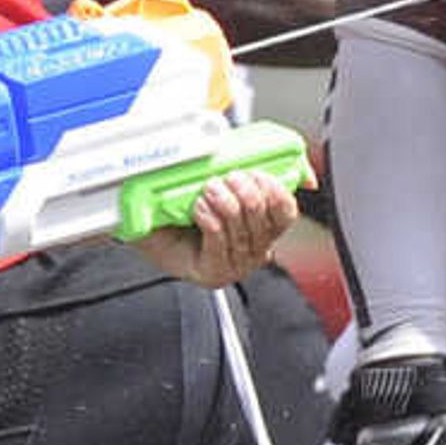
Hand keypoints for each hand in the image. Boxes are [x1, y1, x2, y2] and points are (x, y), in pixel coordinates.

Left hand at [133, 169, 297, 288]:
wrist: (149, 227)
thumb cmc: (185, 206)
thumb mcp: (226, 183)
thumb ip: (256, 174)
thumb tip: (296, 171)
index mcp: (263, 229)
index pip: (286, 212)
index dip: (274, 190)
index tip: (256, 173)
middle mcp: (253, 250)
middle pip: (261, 218)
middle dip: (244, 191)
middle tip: (225, 177)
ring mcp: (234, 265)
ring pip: (239, 228)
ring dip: (222, 201)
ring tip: (207, 189)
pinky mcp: (212, 273)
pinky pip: (218, 238)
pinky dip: (209, 217)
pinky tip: (198, 207)